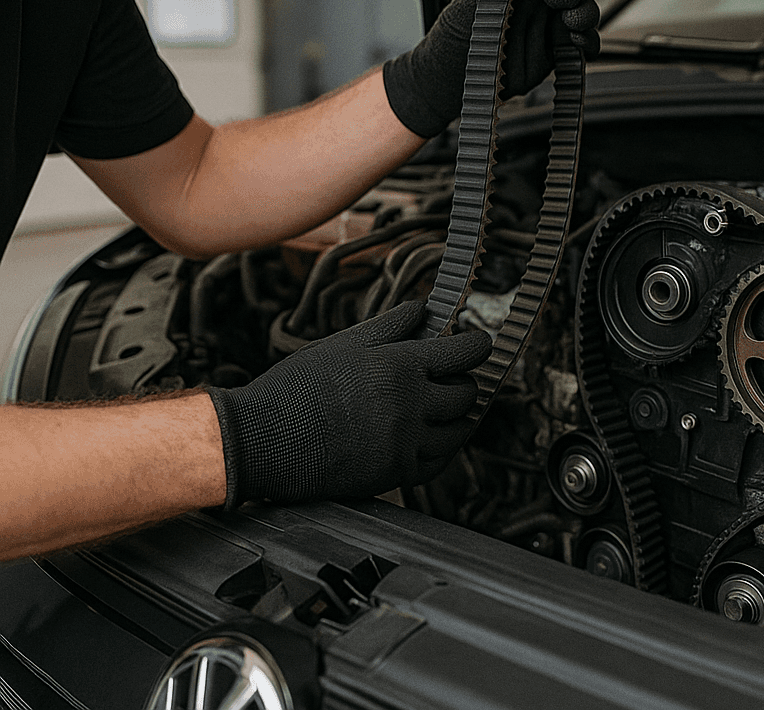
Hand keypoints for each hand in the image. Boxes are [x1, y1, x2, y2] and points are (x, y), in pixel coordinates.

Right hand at [208, 301, 488, 505]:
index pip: (462, 354)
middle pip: (465, 393)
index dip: (478, 346)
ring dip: (457, 418)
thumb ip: (389, 326)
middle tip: (452, 377)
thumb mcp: (342, 344)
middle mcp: (408, 405)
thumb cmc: (295, 388)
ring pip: (458, 431)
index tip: (482, 344)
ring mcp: (404, 443)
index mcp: (397, 366)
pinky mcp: (394, 475)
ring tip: (444, 408)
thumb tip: (422, 309)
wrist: (260, 440)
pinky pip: (438, 463)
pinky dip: (442, 449)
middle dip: (463, 382)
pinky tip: (431, 438)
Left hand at [383, 0, 600, 138]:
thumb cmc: (461, 31)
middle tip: (556, 2)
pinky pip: (587, 40)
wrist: (462, 74)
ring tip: (569, 25)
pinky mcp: (561, 45)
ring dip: (586, 14)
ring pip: (586, 6)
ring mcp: (553, 17)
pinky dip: (589, 42)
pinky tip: (577, 45)